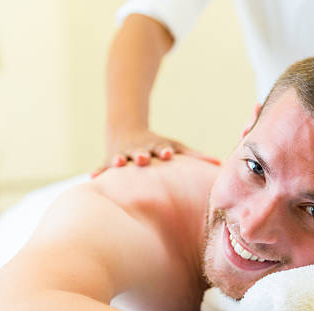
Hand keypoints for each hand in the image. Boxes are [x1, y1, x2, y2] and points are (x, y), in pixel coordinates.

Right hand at [92, 129, 220, 177]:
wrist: (126, 130)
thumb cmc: (158, 145)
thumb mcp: (176, 146)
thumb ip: (196, 157)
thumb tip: (221, 164)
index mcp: (157, 147)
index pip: (162, 149)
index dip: (164, 151)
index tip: (166, 154)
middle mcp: (139, 150)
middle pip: (140, 153)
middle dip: (141, 156)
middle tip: (142, 159)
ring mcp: (123, 154)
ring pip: (120, 158)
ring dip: (118, 161)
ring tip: (117, 164)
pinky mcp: (110, 159)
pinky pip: (103, 167)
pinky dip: (99, 171)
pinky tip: (93, 178)